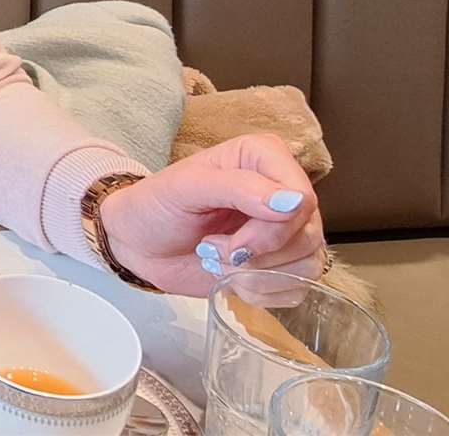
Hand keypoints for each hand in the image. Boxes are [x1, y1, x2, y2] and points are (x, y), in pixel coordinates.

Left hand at [97, 134, 324, 296]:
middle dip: (257, 253)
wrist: (140, 243)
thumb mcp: (185, 187)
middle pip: (307, 233)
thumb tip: (292, 202)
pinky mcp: (283, 262)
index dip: (272, 228)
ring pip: (308, 262)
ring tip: (217, 258)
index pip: (302, 197)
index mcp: (264, 156)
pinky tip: (230, 277)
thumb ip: (237, 186)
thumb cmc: (157, 206)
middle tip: (213, 248)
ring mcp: (287, 227)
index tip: (232, 241)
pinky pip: (298, 287)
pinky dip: (260, 291)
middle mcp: (283, 188)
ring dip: (255, 274)